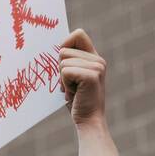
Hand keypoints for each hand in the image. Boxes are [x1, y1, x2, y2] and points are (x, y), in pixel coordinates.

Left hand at [59, 29, 117, 155]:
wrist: (88, 121)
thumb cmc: (77, 102)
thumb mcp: (73, 78)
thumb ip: (69, 62)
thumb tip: (55, 49)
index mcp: (95, 58)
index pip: (78, 34)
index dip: (65, 44)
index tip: (63, 64)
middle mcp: (98, 60)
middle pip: (63, 50)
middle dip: (60, 70)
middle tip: (71, 86)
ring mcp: (97, 66)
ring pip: (63, 62)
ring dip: (62, 79)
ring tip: (73, 91)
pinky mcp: (91, 75)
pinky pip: (65, 71)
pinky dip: (64, 84)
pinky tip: (74, 94)